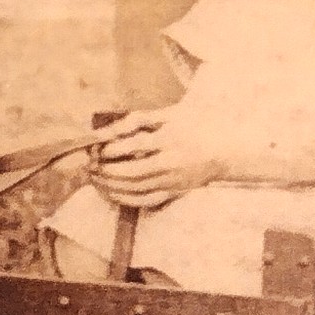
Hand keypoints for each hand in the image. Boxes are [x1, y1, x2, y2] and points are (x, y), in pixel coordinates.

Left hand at [88, 109, 226, 208]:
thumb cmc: (195, 126)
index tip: (97, 148)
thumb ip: (142, 119)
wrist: (224, 151)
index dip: (114, 148)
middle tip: (91, 166)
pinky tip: (111, 193)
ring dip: (112, 185)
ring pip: (136, 188)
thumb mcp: (172, 114)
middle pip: (133, 171)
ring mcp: (173, 181)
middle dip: (108, 170)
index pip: (137, 145)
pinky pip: (145, 201)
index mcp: (171, 139)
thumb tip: (113, 127)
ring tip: (95, 179)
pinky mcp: (173, 193)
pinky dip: (125, 199)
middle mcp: (172, 162)